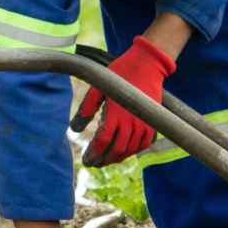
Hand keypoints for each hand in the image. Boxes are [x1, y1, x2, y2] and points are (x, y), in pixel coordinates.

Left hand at [70, 35, 174, 165]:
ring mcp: (144, 123)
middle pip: (117, 150)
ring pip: (131, 149)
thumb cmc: (120, 72)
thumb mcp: (98, 87)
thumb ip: (86, 108)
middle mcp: (132, 121)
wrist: (147, 64)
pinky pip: (144, 144)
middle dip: (104, 159)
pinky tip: (125, 151)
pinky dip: (134, 151)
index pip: (103, 141)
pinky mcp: (152, 121)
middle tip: (94, 163)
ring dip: (117, 157)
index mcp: (116, 113)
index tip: (86, 159)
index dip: (94, 153)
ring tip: (106, 159)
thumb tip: (75, 129)